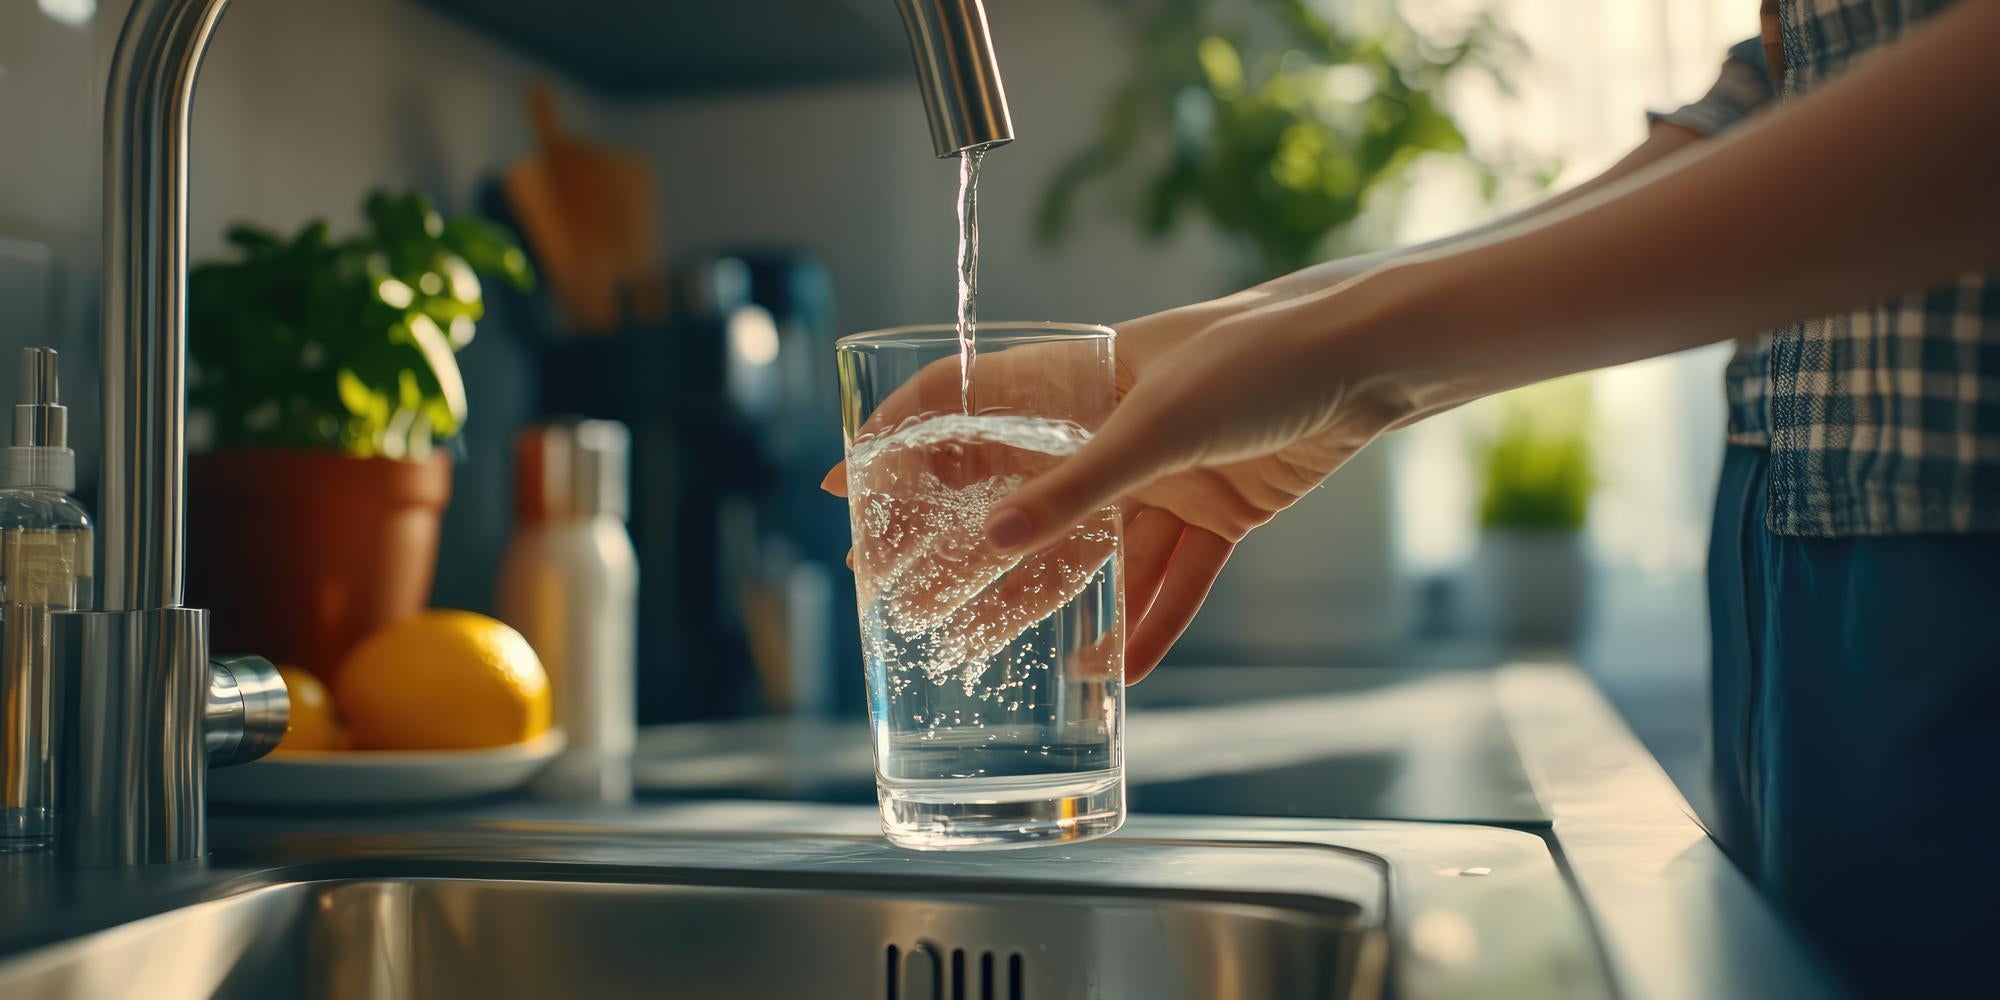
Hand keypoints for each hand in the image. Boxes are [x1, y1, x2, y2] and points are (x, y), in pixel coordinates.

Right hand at [825, 266, 1411, 681]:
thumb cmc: (1260, 357)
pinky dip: (1148, 624)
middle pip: (1020, 500)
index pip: (967, 407)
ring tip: (987, 651)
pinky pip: (1173, 580)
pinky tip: (1112, 670)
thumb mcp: (1159, 421)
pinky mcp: (1220, 510)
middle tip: (899, 596)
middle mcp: (1113, 429)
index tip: (844, 485)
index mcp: (1081, 382)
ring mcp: (1166, 473)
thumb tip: (994, 539)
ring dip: (1046, 603)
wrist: (1372, 359)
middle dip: (960, 550)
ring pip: (1091, 553)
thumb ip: (1078, 485)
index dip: (902, 443)